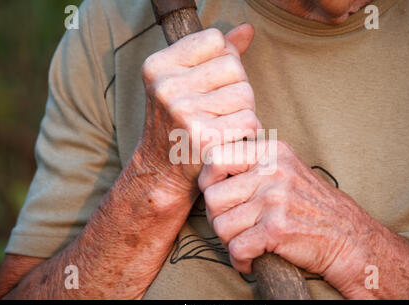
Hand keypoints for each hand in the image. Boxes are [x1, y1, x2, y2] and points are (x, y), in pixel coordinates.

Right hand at [134, 24, 259, 195]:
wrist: (163, 171)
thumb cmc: (178, 123)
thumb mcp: (185, 82)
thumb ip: (215, 53)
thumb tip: (247, 29)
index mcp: (159, 66)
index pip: (215, 40)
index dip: (222, 62)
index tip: (209, 85)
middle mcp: (166, 86)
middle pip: (234, 67)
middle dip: (235, 88)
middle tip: (217, 111)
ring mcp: (183, 112)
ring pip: (246, 94)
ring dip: (243, 112)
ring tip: (222, 126)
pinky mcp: (204, 137)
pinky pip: (250, 121)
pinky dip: (246, 133)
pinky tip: (228, 140)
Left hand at [198, 140, 380, 288]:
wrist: (349, 237)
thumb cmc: (311, 206)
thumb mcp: (285, 170)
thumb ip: (252, 165)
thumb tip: (209, 173)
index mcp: (271, 151)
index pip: (216, 157)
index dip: (208, 181)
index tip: (219, 196)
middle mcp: (272, 170)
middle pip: (213, 197)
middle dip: (218, 218)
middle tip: (235, 227)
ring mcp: (275, 198)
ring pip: (221, 225)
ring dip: (229, 241)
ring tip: (246, 242)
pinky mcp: (277, 228)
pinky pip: (237, 248)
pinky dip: (240, 260)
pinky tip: (252, 259)